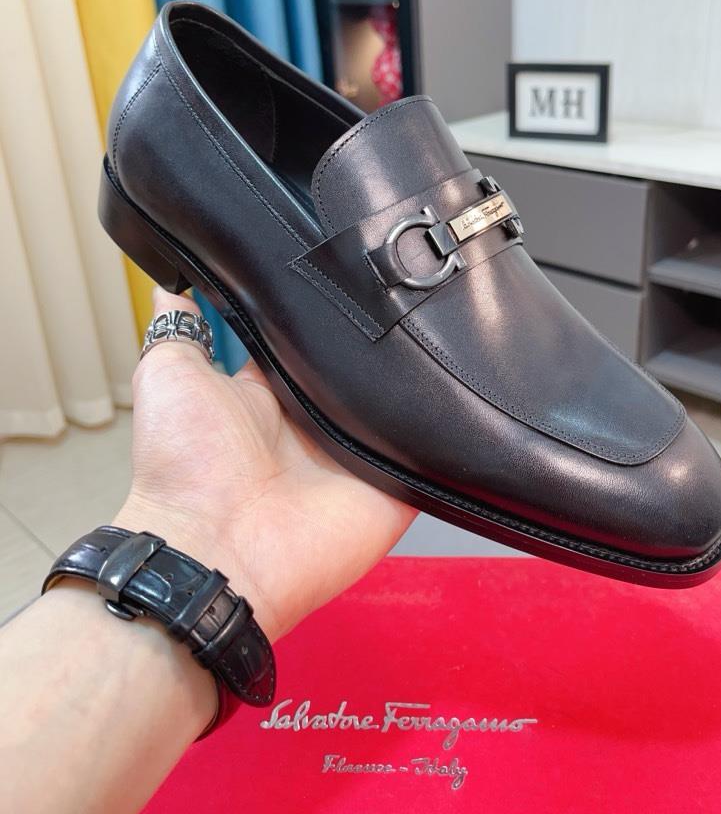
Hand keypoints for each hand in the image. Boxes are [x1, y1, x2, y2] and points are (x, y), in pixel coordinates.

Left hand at [115, 287, 416, 641]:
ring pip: (400, 406)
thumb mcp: (168, 377)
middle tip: (402, 281)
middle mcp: (316, 424)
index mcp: (269, 395)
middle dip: (377, 337)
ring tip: (440, 322)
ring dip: (416, 376)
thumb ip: (181, 330)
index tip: (345, 264)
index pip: (307, 341)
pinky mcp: (394, 489)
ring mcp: (358, 457)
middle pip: (359, 370)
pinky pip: (433, 454)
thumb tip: (173, 284)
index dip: (321, 310)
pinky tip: (459, 388)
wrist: (216, 550)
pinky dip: (444, 430)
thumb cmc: (183, 469)